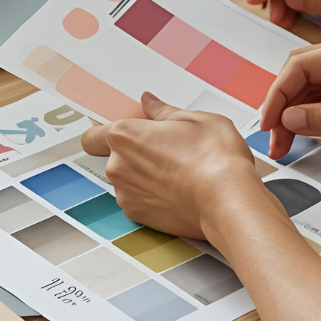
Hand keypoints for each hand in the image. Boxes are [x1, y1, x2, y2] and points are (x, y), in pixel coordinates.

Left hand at [80, 92, 260, 239]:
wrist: (228, 200)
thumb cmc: (215, 157)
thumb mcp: (195, 119)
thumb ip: (163, 111)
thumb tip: (148, 103)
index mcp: (125, 136)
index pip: (91, 136)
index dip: (104, 135)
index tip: (124, 135)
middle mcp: (118, 167)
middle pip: (114, 158)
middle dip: (135, 155)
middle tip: (167, 151)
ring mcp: (127, 195)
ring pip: (128, 181)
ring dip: (144, 177)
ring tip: (178, 172)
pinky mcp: (140, 217)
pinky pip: (139, 201)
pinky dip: (153, 197)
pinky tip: (178, 191)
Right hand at [259, 34, 320, 159]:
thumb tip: (290, 119)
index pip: (302, 65)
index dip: (277, 96)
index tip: (268, 126)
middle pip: (302, 71)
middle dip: (282, 104)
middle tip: (275, 141)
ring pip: (314, 83)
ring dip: (297, 111)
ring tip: (288, 144)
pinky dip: (316, 112)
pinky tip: (311, 133)